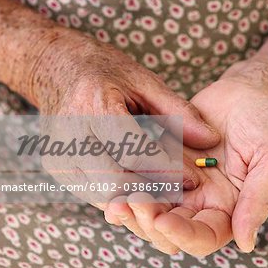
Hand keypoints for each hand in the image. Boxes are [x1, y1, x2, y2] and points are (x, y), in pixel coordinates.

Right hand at [31, 28, 218, 207]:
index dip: (166, 170)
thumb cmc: (103, 71)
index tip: (192, 178)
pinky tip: (137, 184)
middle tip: (179, 189)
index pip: (133, 152)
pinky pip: (92, 193)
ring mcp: (58, 155)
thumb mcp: (143, 81)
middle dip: (151, 191)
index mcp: (93, 105)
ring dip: (135, 197)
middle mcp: (69, 135)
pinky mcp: (55, 168)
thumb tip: (211, 140)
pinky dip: (118, 194)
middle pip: (114, 182)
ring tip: (161, 189)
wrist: (56, 70)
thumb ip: (177, 112)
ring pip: (102, 195)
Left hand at [107, 55, 267, 255]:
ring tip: (115, 198)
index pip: (203, 237)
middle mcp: (202, 202)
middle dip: (148, 222)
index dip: (181, 234)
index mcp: (229, 209)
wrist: (250, 93)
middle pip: (169, 231)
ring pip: (150, 209)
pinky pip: (142, 180)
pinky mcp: (164, 163)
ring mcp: (181, 184)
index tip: (162, 219)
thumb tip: (246, 243)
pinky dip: (127, 184)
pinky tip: (112, 181)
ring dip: (132, 209)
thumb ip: (259, 200)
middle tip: (130, 203)